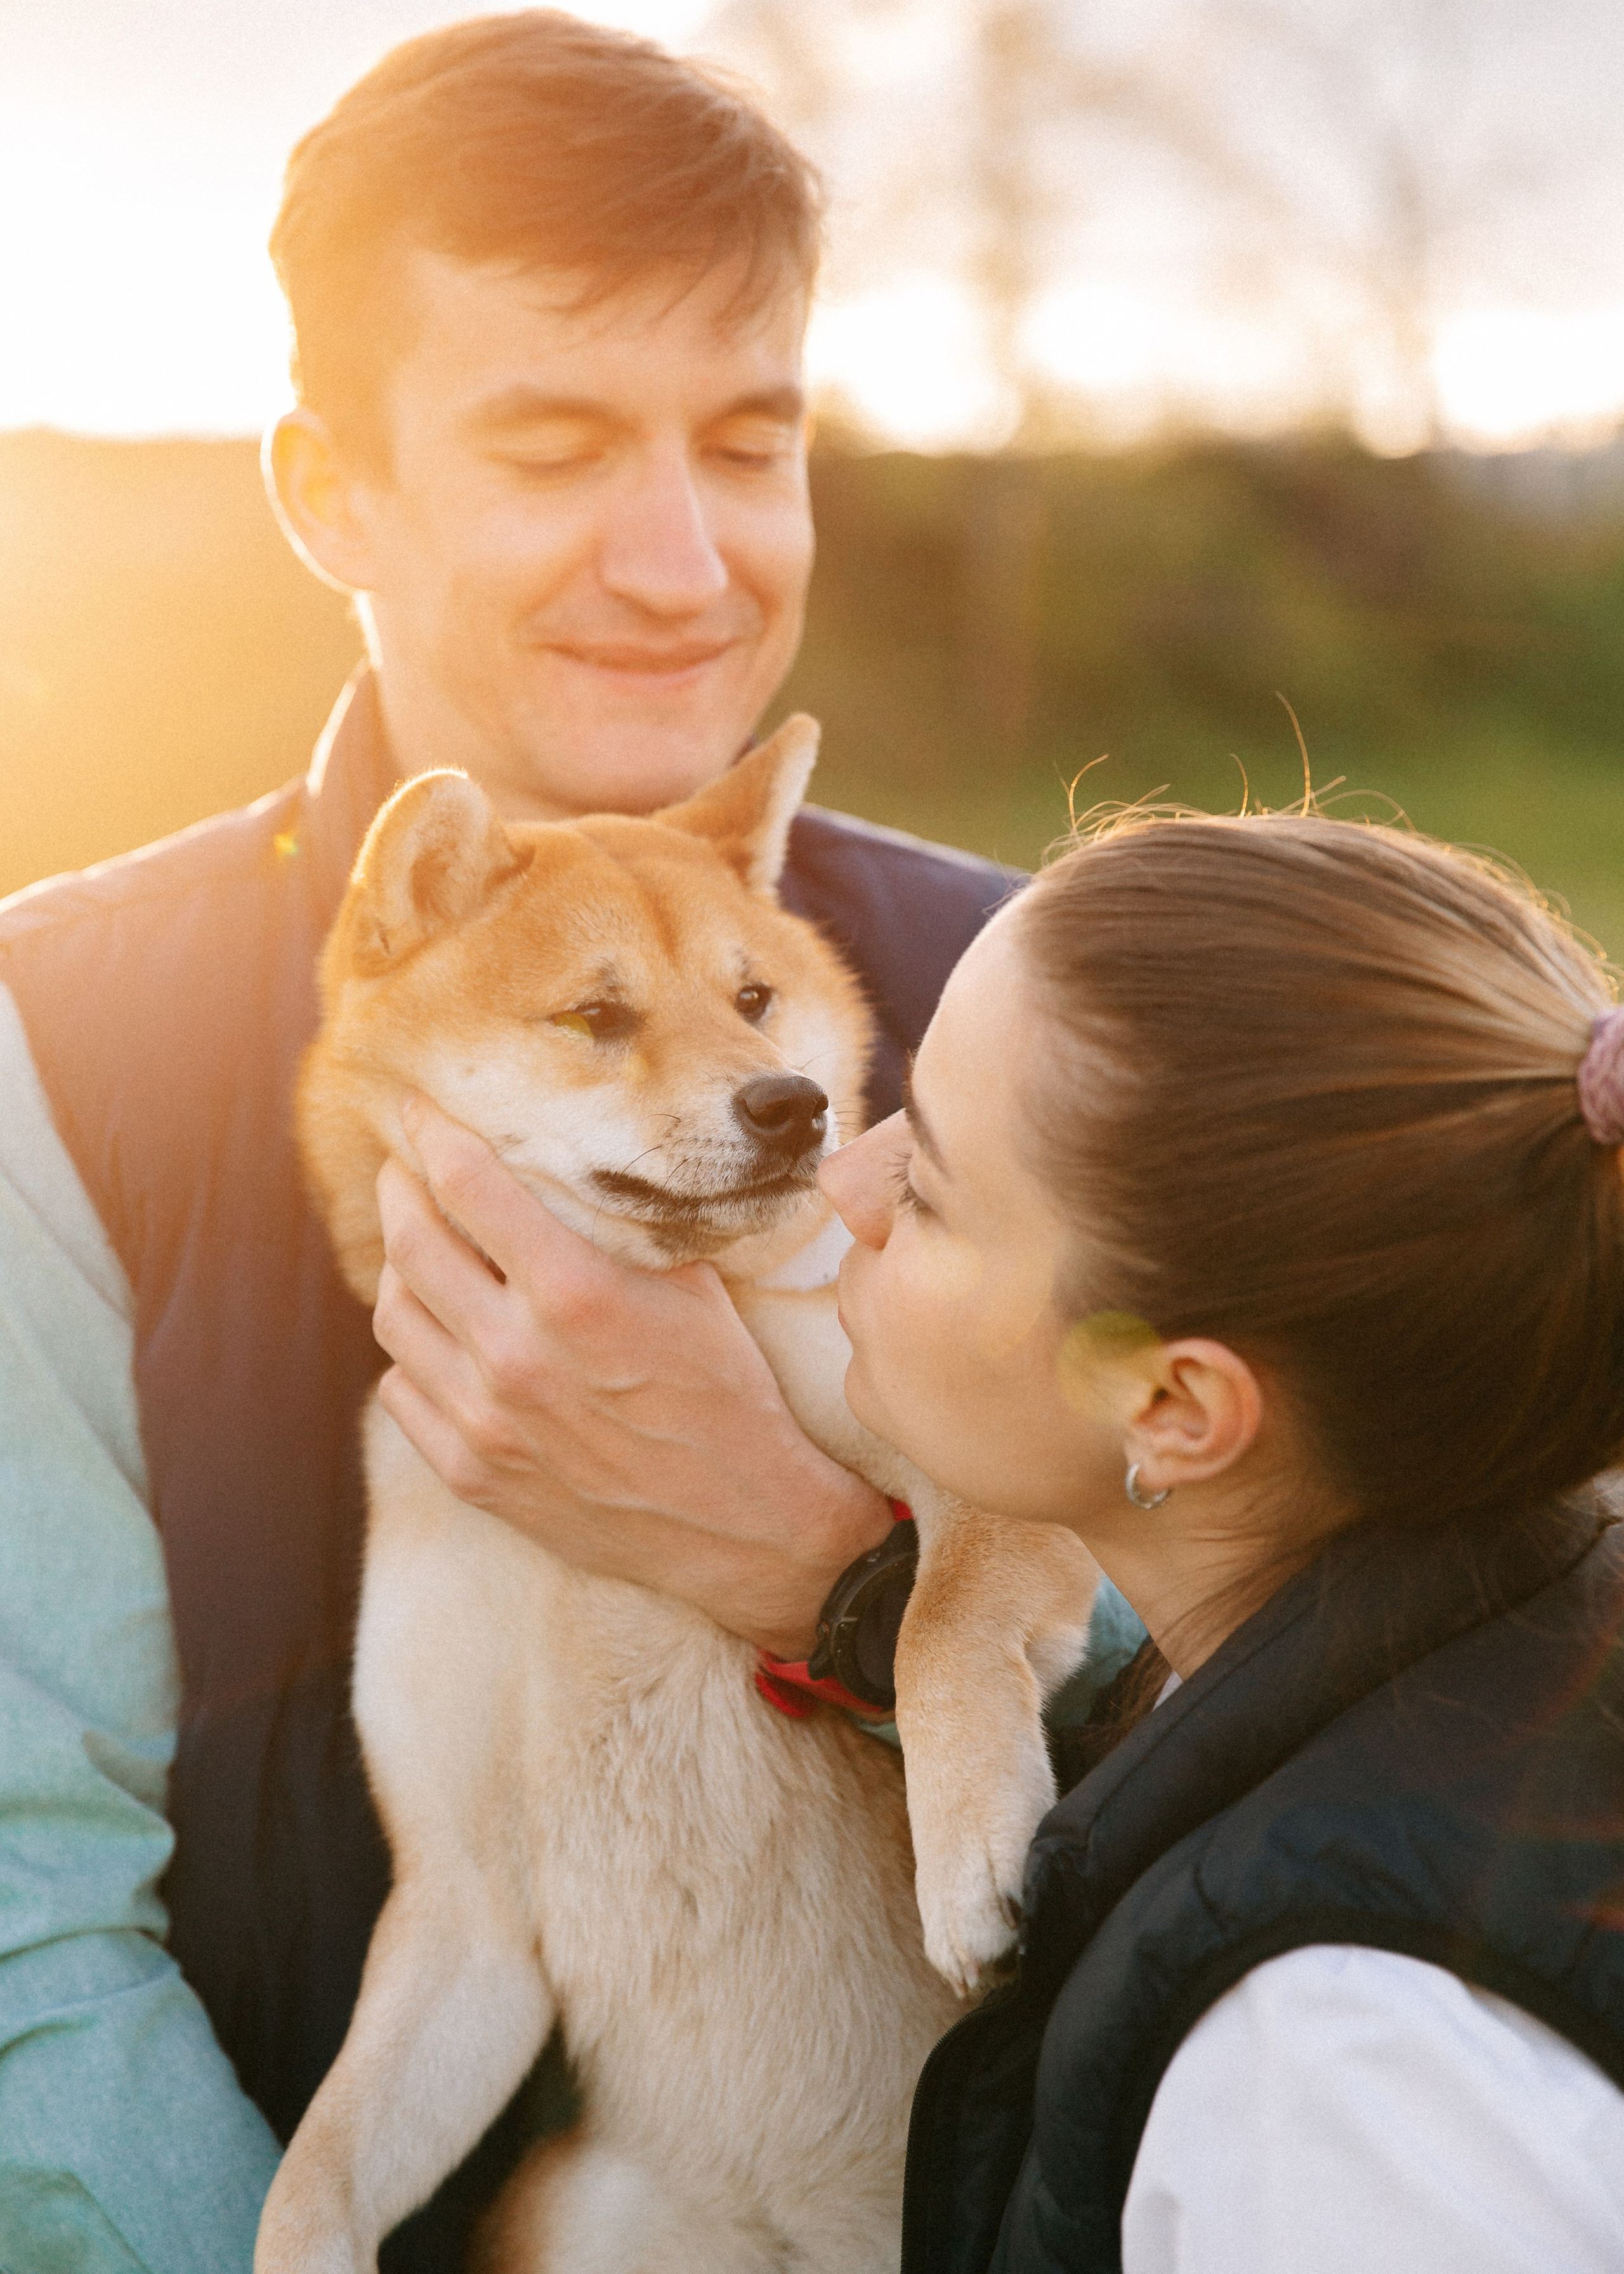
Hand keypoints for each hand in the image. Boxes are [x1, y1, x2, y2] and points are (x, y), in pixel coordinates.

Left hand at [372, 1095, 891, 1657]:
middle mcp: (516, 1355)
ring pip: (396, 1317)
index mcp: (575, 1293)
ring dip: (402, 1269)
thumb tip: (568, 1171)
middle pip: (411, 1243)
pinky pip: (404, 1391)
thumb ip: (619, 1231)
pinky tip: (443, 1335)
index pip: (467, 1184)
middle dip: (401, 1189)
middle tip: (406, 1168)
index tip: (417, 1108)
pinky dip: (415, 1352)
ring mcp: (486, 1421)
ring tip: (423, 1248)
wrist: (746, 1527)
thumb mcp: (693, 1288)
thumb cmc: (730, 1395)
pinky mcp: (475, 1474)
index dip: (432, 1133)